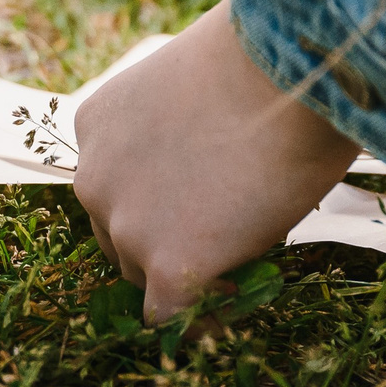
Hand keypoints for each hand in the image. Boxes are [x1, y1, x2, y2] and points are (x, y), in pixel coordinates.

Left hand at [73, 1, 360, 321]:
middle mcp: (94, 178)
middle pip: (118, 235)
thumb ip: (180, 134)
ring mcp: (126, 224)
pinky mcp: (165, 264)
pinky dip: (194, 321)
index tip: (200, 205)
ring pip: (140, 275)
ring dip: (180, 276)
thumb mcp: (193, 90)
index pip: (114, 185)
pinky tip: (228, 310)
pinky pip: (167, 317)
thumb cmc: (267, 65)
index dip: (156, 202)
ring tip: (236, 268)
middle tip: (223, 240)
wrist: (291, 73)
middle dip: (163, 241)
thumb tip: (213, 175)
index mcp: (96, 126)